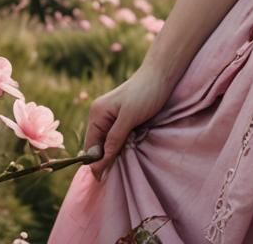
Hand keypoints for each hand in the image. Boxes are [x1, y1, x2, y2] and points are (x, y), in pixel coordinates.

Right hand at [81, 67, 172, 181]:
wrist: (162, 75)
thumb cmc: (146, 93)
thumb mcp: (129, 118)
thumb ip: (114, 140)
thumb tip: (98, 165)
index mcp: (97, 114)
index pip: (91, 148)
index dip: (97, 164)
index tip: (106, 179)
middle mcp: (100, 116)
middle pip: (98, 147)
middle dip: (107, 159)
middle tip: (119, 171)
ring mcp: (111, 117)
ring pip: (109, 144)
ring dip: (116, 153)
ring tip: (126, 161)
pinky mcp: (122, 119)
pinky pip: (117, 138)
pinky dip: (122, 145)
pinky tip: (130, 150)